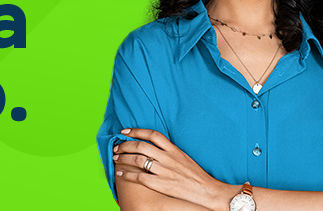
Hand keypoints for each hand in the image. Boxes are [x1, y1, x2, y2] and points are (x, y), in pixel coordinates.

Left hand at [113, 128, 237, 209]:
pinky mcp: (161, 183)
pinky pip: (139, 176)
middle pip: (141, 146)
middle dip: (125, 145)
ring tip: (116, 159)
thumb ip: (171, 152)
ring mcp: (164, 170)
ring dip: (123, 158)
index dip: (137, 131)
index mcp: (174, 149)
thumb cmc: (196, 176)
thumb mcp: (184, 158)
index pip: (153, 135)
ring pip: (138, 160)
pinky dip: (127, 174)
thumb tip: (156, 148)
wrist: (207, 190)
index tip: (124, 132)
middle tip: (116, 147)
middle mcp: (168, 157)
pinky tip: (120, 174)